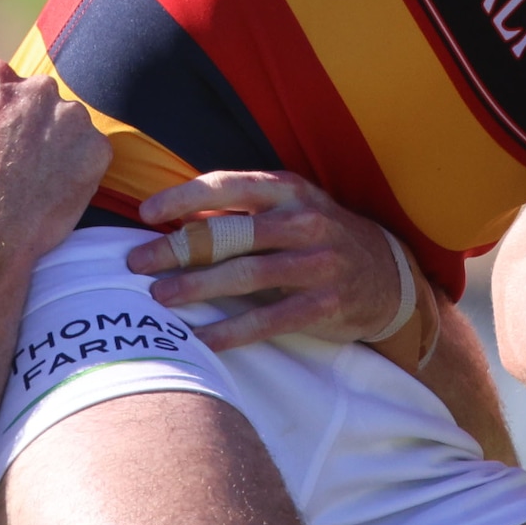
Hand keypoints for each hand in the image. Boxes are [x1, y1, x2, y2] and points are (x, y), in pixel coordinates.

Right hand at [0, 61, 108, 246]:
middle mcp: (37, 90)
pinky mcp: (96, 150)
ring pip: (69, 124)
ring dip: (59, 144)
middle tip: (19, 160)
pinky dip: (80, 170)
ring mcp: (71, 119)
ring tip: (38, 179)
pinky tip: (56, 191)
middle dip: (32, 123)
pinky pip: (91, 154)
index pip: (3, 84)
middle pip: (40, 99)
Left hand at [128, 172, 420, 352]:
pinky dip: (233, 330)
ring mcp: (319, 263)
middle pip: (231, 233)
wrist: (388, 274)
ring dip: (198, 287)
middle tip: (137, 262)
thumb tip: (173, 216)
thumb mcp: (288, 208)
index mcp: (290, 190)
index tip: (146, 212)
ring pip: (248, 274)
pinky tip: (203, 338)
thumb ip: (239, 210)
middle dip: (178, 249)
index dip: (185, 197)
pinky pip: (271, 319)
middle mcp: (305, 221)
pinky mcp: (326, 303)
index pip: (229, 185)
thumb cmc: (319, 237)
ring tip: (160, 298)